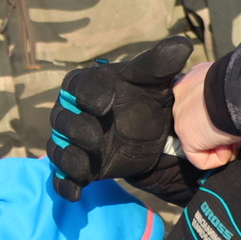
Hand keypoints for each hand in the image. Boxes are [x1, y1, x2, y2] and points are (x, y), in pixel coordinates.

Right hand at [47, 36, 193, 200]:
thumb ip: (161, 63)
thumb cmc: (148, 99)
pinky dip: (64, 185)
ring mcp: (72, 141)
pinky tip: (75, 194)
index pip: (75, 86)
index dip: (85, 95)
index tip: (104, 103)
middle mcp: (72, 112)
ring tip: (85, 168)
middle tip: (94, 137)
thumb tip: (182, 45)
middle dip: (74, 129)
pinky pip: (61, 176)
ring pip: (59, 149)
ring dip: (69, 159)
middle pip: (62, 120)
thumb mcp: (156, 81)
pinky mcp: (78, 166)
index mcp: (86, 85)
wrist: (154, 133)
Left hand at [173, 63, 240, 168]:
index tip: (230, 116)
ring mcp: (180, 118)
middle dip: (218, 128)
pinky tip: (228, 146)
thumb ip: (221, 93)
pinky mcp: (187, 139)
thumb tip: (228, 109)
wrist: (239, 92)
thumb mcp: (230, 82)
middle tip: (236, 127)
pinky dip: (218, 158)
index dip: (214, 112)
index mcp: (191, 79)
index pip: (196, 101)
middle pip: (198, 121)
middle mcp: (181, 96)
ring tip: (235, 135)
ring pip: (200, 140)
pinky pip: (200, 159)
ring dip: (222, 142)